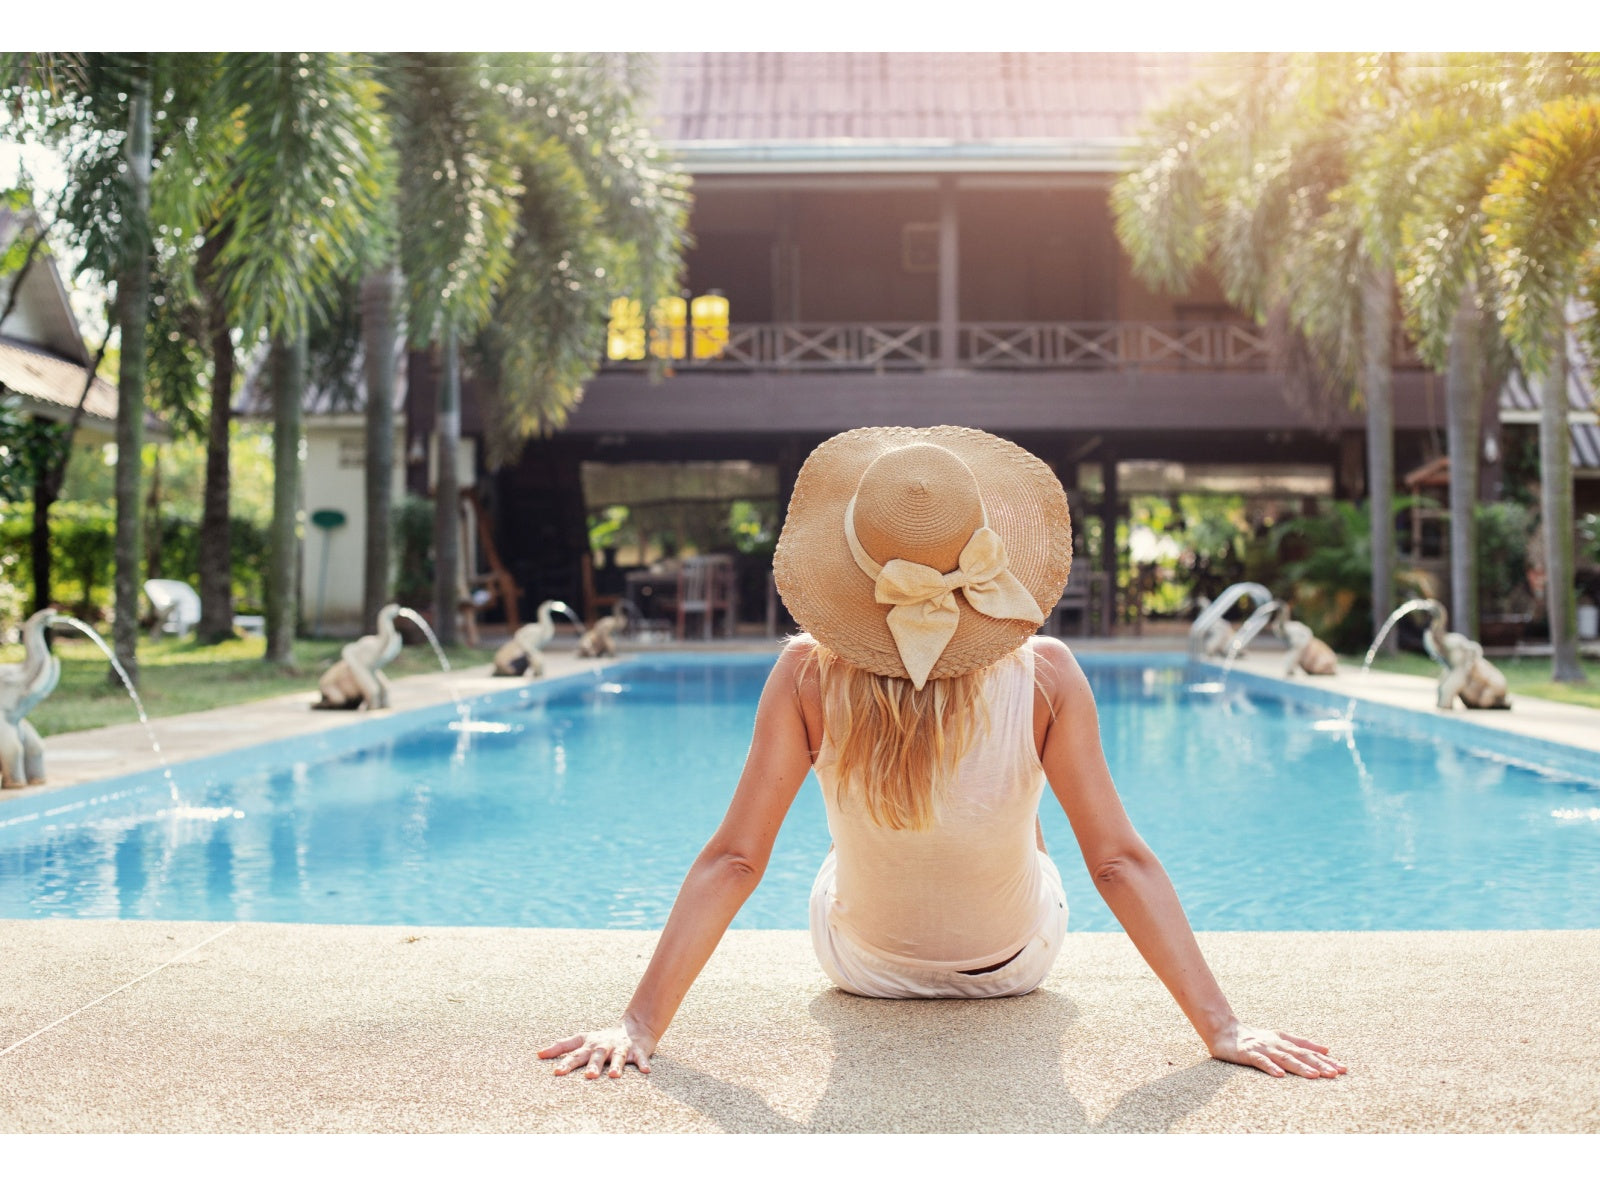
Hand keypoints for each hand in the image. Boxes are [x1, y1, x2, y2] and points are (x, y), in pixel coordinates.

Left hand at [538, 1016, 657, 1078]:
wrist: (635, 1025)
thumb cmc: (603, 1038)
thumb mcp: (582, 1039)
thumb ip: (561, 1047)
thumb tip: (538, 1054)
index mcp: (590, 1045)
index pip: (575, 1053)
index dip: (566, 1061)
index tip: (556, 1072)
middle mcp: (604, 1046)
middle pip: (596, 1055)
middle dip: (593, 1065)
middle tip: (588, 1076)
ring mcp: (621, 1048)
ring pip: (618, 1056)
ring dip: (616, 1065)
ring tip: (614, 1076)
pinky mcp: (637, 1051)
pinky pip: (640, 1058)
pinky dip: (643, 1063)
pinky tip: (646, 1071)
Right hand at [1207, 1022, 1346, 1078]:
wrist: (1223, 1029)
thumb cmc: (1253, 1037)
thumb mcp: (1279, 1038)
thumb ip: (1301, 1043)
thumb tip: (1326, 1049)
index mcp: (1285, 1041)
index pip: (1309, 1051)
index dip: (1326, 1060)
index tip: (1343, 1069)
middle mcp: (1277, 1043)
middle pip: (1301, 1054)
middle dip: (1319, 1064)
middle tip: (1336, 1074)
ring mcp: (1263, 1048)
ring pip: (1284, 1058)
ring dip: (1300, 1067)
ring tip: (1315, 1076)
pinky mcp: (1248, 1053)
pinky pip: (1261, 1061)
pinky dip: (1270, 1067)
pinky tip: (1280, 1075)